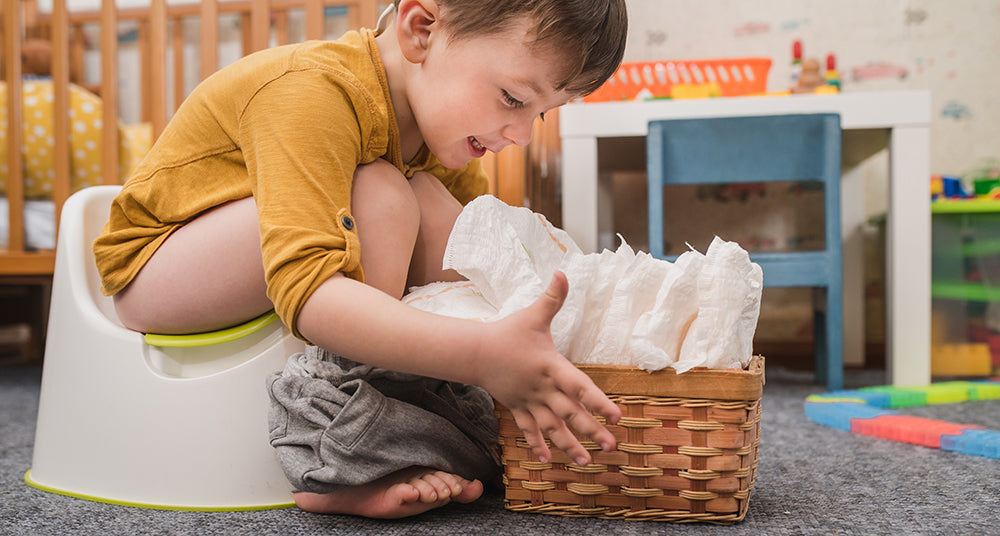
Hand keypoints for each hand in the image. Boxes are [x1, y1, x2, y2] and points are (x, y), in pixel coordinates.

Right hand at [478, 271, 620, 464]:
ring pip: (552, 427)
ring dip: (569, 445)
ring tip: (586, 461)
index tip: (617, 416)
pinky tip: (546, 458)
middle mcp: (543, 388)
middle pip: (571, 413)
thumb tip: (562, 272)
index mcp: (551, 367)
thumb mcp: (533, 315)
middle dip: (592, 431)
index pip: (580, 387)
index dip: (599, 402)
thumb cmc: (509, 332)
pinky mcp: (517, 407)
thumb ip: (552, 297)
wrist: (476, 351)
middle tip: (613, 447)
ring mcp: (529, 401)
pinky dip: (536, 443)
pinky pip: (528, 428)